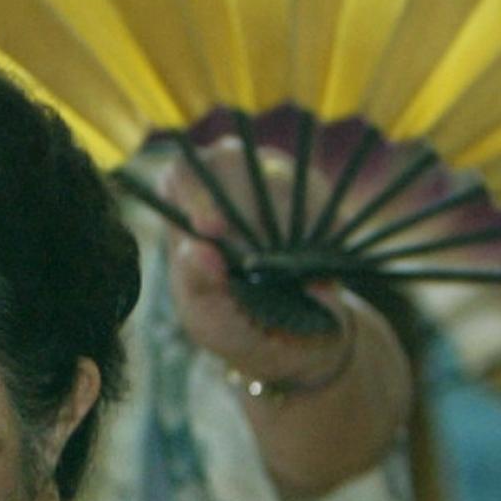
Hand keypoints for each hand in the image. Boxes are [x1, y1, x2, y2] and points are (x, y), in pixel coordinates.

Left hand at [158, 141, 364, 389]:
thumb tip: (199, 251)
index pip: (179, 178)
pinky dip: (321, 221)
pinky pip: (317, 189)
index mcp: (189, 222)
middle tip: (265, 244)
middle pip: (228, 158)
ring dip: (284, 215)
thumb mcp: (214, 325)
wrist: (305, 343)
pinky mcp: (312, 193)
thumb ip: (201, 290)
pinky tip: (322, 251)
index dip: (193, 193)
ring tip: (293, 260)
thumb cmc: (243, 334)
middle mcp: (226, 191)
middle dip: (245, 200)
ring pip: (274, 170)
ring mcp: (271, 185)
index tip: (213, 230)